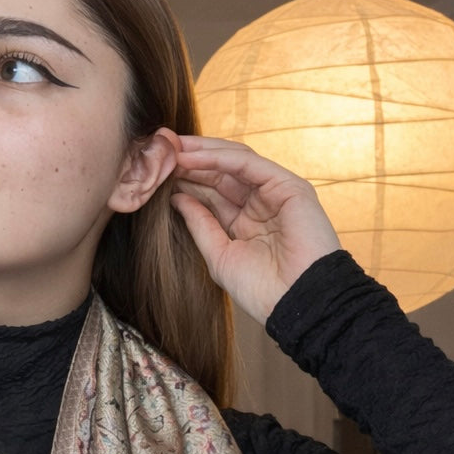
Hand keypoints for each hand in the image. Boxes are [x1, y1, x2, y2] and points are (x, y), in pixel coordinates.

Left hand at [170, 136, 340, 323]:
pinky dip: (218, 158)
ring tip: (170, 149)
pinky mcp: (289, 186)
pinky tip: (191, 157)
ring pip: (234, 161)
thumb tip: (176, 197)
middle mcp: (262, 203)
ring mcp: (277, 192)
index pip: (213, 190)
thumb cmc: (263, 290)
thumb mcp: (219, 255)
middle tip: (159, 148)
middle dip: (190, 158)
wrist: (298, 305)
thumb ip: (200, 223)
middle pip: (221, 171)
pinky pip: (249, 164)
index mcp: (246, 221)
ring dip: (200, 153)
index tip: (155, 169)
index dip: (186, 177)